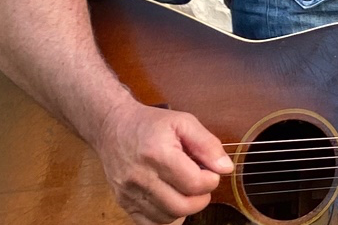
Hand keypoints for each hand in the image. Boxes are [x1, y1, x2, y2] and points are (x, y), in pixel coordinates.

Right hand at [84, 100, 233, 224]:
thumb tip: (225, 168)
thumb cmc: (149, 124)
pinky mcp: (123, 201)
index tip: (210, 171)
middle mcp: (141, 176)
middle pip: (181, 206)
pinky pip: (149, 223)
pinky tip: (172, 201)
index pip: (194, 184)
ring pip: (167, 218)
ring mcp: (129, 192)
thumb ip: (207, 144)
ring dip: (185, 208)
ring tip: (185, 189)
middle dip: (201, 199)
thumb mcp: (183, 122)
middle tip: (201, 184)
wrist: (112, 126)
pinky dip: (166, 217)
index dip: (211, 180)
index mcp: (158, 155)